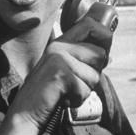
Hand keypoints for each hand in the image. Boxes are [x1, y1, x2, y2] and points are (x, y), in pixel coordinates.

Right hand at [9, 16, 112, 130]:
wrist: (26, 110)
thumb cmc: (48, 92)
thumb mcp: (65, 69)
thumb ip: (84, 60)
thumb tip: (109, 56)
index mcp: (61, 43)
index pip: (90, 24)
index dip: (104, 35)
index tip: (102, 52)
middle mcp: (60, 47)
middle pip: (100, 53)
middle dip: (94, 73)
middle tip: (74, 81)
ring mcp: (59, 59)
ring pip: (95, 75)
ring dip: (85, 89)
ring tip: (67, 90)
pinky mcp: (61, 75)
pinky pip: (85, 89)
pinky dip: (77, 99)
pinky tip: (63, 97)